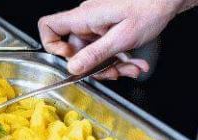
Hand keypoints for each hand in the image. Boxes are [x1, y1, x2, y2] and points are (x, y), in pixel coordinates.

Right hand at [38, 0, 197, 79]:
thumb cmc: (149, 9)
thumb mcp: (122, 38)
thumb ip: (95, 54)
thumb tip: (73, 67)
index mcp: (83, 17)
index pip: (48, 27)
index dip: (52, 47)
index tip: (70, 61)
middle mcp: (86, 19)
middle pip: (74, 48)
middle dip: (94, 66)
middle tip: (112, 73)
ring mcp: (96, 24)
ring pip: (92, 52)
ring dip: (110, 65)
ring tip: (130, 68)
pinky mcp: (107, 27)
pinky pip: (104, 47)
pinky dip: (118, 58)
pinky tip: (133, 62)